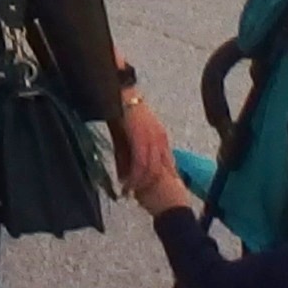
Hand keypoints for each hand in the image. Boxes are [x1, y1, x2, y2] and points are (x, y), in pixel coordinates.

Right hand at [120, 93, 191, 213]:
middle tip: (138, 196)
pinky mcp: (141, 139)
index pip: (166, 165)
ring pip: (151, 169)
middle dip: (149, 185)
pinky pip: (141, 163)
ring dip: (140, 183)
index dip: (159, 180)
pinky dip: (135, 175)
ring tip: (130, 191)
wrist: (120, 91)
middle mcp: (160, 140)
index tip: (151, 192)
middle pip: (160, 170)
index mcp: (161, 138)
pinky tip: (127, 182)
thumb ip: (128, 153)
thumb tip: (124, 173)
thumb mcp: (128, 133)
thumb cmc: (122, 109)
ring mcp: (152, 140)